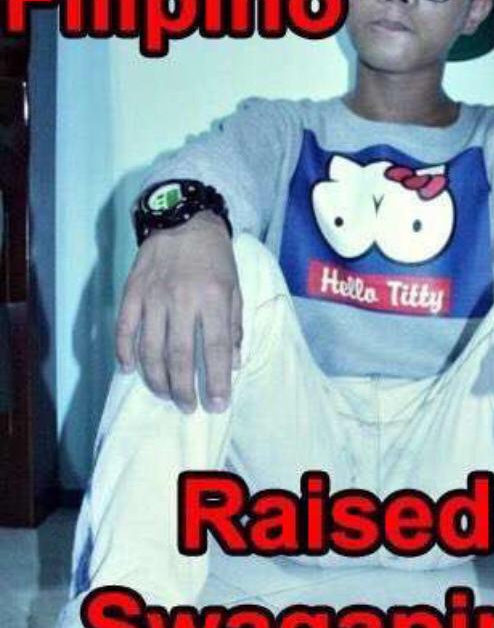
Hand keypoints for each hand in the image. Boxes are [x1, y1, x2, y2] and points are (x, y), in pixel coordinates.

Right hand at [116, 211, 241, 412]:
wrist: (182, 219)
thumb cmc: (215, 258)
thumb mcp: (235, 289)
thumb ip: (235, 327)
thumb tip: (234, 365)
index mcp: (213, 298)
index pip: (216, 349)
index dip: (217, 381)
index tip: (219, 405)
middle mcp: (182, 300)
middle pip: (179, 356)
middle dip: (184, 389)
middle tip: (189, 407)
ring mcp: (153, 296)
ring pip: (150, 349)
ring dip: (157, 379)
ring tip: (166, 395)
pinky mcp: (131, 292)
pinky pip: (124, 329)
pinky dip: (125, 353)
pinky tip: (130, 370)